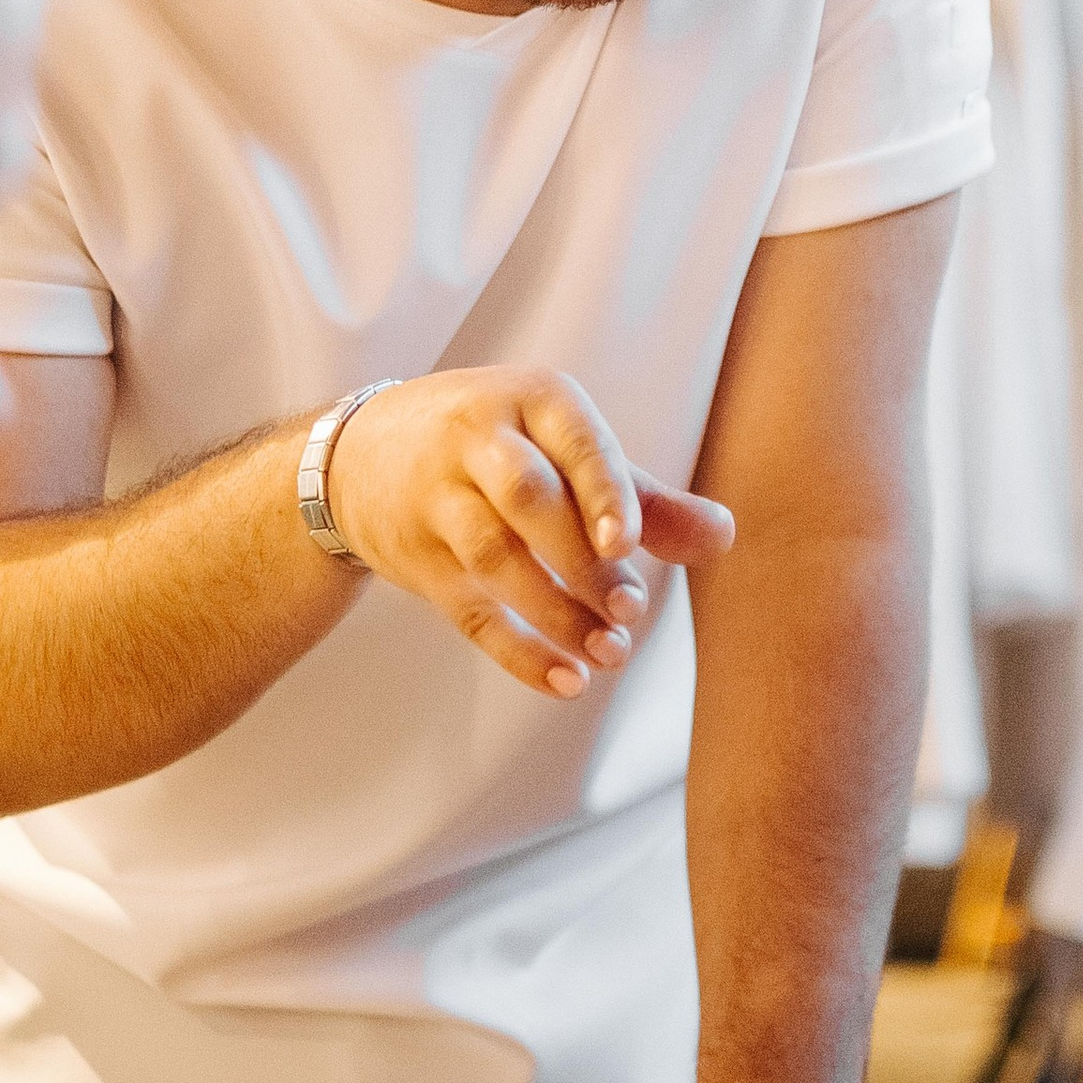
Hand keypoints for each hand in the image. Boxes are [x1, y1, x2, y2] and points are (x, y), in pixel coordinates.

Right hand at [325, 366, 731, 700]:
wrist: (358, 457)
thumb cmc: (498, 449)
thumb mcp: (564, 451)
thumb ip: (646, 498)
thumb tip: (724, 536)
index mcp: (530, 401)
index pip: (571, 439)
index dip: (602, 490)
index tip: (627, 543)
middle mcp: (478, 441)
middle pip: (527, 498)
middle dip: (581, 561)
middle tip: (631, 611)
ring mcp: (438, 500)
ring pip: (494, 557)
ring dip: (555, 612)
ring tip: (609, 653)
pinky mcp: (418, 560)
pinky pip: (468, 611)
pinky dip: (517, 651)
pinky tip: (564, 681)